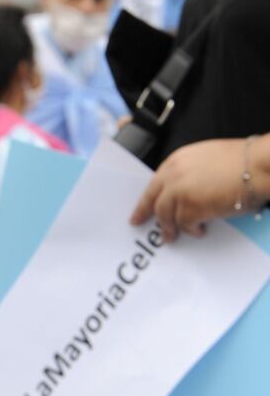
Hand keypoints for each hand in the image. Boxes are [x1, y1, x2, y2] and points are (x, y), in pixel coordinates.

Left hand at [131, 136, 269, 240]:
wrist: (258, 165)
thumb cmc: (242, 160)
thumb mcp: (206, 158)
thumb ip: (190, 172)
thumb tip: (184, 189)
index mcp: (177, 160)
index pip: (155, 183)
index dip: (148, 197)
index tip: (140, 208)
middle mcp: (174, 175)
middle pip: (153, 200)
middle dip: (144, 214)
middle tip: (137, 223)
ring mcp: (180, 192)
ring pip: (165, 216)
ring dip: (169, 228)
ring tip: (170, 237)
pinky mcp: (192, 208)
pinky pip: (185, 224)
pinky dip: (191, 230)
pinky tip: (199, 231)